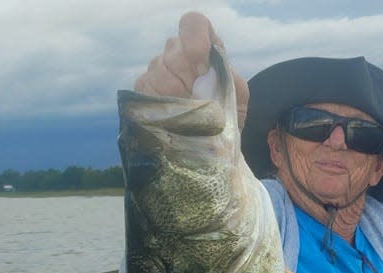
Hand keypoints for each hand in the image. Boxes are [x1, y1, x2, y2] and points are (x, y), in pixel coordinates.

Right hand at [134, 12, 248, 127]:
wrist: (213, 137)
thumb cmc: (228, 112)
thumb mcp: (238, 97)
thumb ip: (230, 80)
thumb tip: (208, 74)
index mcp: (203, 46)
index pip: (193, 24)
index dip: (196, 41)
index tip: (203, 68)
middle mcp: (176, 51)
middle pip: (175, 55)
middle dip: (189, 82)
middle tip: (200, 102)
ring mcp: (157, 67)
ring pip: (160, 75)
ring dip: (178, 99)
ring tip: (191, 113)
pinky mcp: (143, 87)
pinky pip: (149, 92)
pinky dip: (165, 108)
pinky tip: (176, 117)